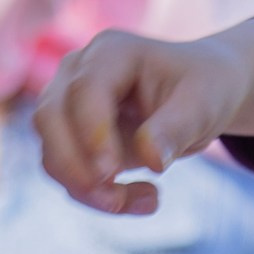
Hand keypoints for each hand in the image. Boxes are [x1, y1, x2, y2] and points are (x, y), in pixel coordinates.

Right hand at [34, 26, 253, 215]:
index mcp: (111, 51)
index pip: (84, 91)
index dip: (92, 134)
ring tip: (150, 201)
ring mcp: (67, 104)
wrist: (200, 94)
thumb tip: (151, 160)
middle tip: (115, 202)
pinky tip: (143, 198)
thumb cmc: (205, 89)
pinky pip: (67, 173)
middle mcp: (76, 73)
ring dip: (87, 188)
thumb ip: (177, 128)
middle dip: (75, 166)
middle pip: (49, 119)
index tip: (112, 174)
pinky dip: (96, 195)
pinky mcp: (71, 137)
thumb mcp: (204, 104)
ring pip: (51, 152)